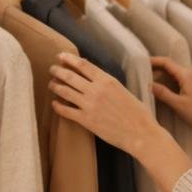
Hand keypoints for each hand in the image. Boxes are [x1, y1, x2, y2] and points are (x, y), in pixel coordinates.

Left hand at [49, 52, 163, 156]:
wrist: (141, 134)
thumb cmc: (138, 113)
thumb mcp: (123, 90)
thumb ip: (108, 83)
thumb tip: (96, 77)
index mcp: (107, 80)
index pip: (83, 65)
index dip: (69, 59)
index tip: (61, 56)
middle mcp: (96, 90)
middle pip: (70, 76)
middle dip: (58, 71)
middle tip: (52, 69)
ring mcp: (89, 105)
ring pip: (65, 91)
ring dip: (55, 86)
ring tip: (51, 84)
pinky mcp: (86, 121)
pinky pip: (66, 111)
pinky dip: (57, 106)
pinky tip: (54, 104)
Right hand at [149, 56, 191, 135]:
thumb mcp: (178, 104)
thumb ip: (163, 93)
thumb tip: (149, 85)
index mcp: (187, 75)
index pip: (167, 62)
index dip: (154, 61)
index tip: (142, 63)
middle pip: (171, 67)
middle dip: (157, 69)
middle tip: (143, 75)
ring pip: (176, 74)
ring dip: (163, 77)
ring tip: (150, 82)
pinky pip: (181, 81)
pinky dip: (171, 83)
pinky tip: (165, 90)